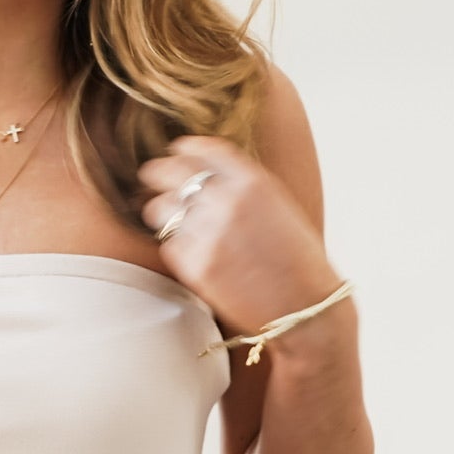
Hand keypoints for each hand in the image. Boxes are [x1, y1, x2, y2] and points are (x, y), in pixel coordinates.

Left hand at [138, 134, 338, 342]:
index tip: (176, 152)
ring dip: (160, 210)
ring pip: (161, 209)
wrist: (304, 305)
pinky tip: (189, 250)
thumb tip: (204, 176)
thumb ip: (242, 187)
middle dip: (157, 173)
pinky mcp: (196, 267)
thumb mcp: (278, 205)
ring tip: (163, 215)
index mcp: (253, 181)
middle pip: (173, 173)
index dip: (184, 149)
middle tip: (150, 176)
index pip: (204, 150)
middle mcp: (228, 202)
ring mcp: (209, 235)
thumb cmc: (296, 258)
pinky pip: (169, 245)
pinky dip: (175, 246)